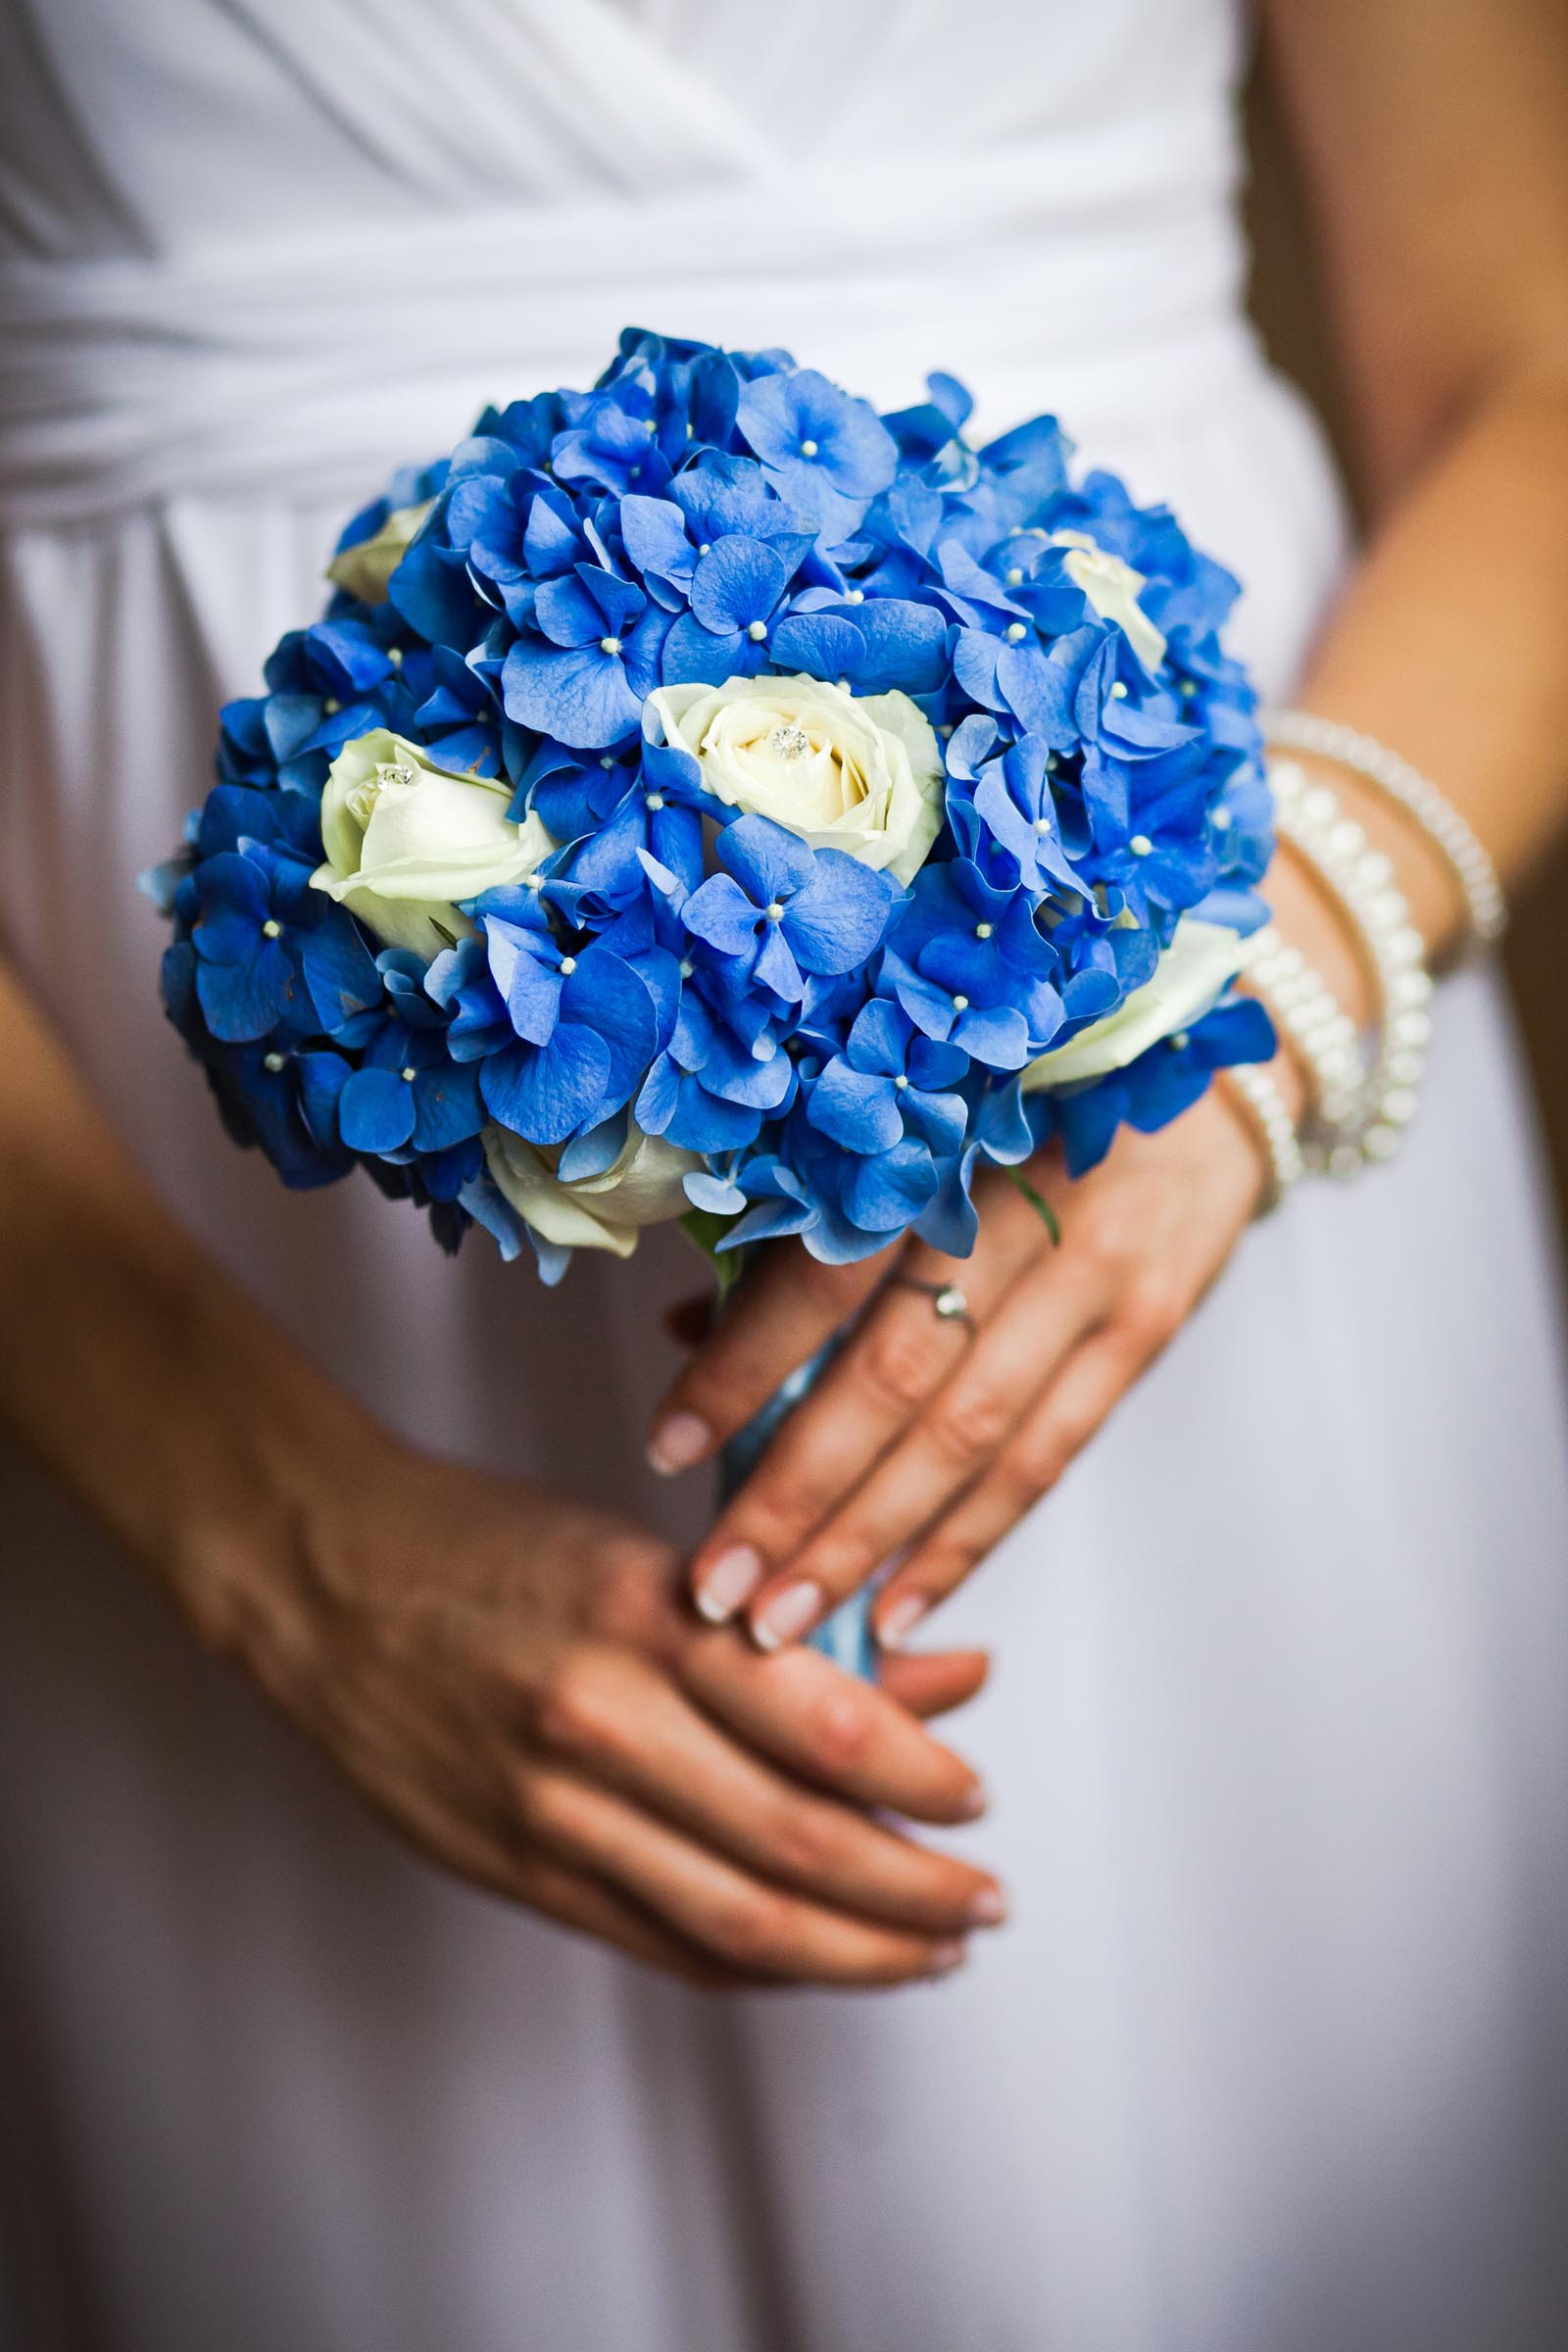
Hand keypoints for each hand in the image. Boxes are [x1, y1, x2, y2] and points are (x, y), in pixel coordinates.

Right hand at [183, 1431, 1001, 1989]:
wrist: (323, 1578)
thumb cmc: (490, 1547)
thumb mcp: (650, 1555)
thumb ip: (797, 1632)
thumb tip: (949, 1681)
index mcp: (645, 1613)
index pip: (823, 1718)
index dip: (922, 1777)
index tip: (975, 1799)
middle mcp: (600, 1717)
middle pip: (796, 1841)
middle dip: (913, 1890)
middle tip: (980, 1902)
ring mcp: (550, 1808)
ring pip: (737, 1918)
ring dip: (855, 1951)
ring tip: (928, 1952)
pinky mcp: (513, 1869)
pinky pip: (661, 1941)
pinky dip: (755, 1965)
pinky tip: (815, 1961)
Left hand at [650, 1088, 1266, 1652]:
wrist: (1207, 1060)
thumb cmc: (1022, 1087)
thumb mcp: (914, 1119)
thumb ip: (807, 1221)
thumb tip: (691, 1329)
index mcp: (936, 1139)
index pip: (825, 1274)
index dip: (742, 1367)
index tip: (667, 1448)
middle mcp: (1017, 1208)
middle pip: (892, 1378)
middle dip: (795, 1497)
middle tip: (717, 1586)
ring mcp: (1093, 1274)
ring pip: (967, 1437)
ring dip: (868, 1543)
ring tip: (785, 1622)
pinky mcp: (1146, 1327)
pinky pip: (1046, 1457)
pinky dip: (967, 1541)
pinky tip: (901, 1605)